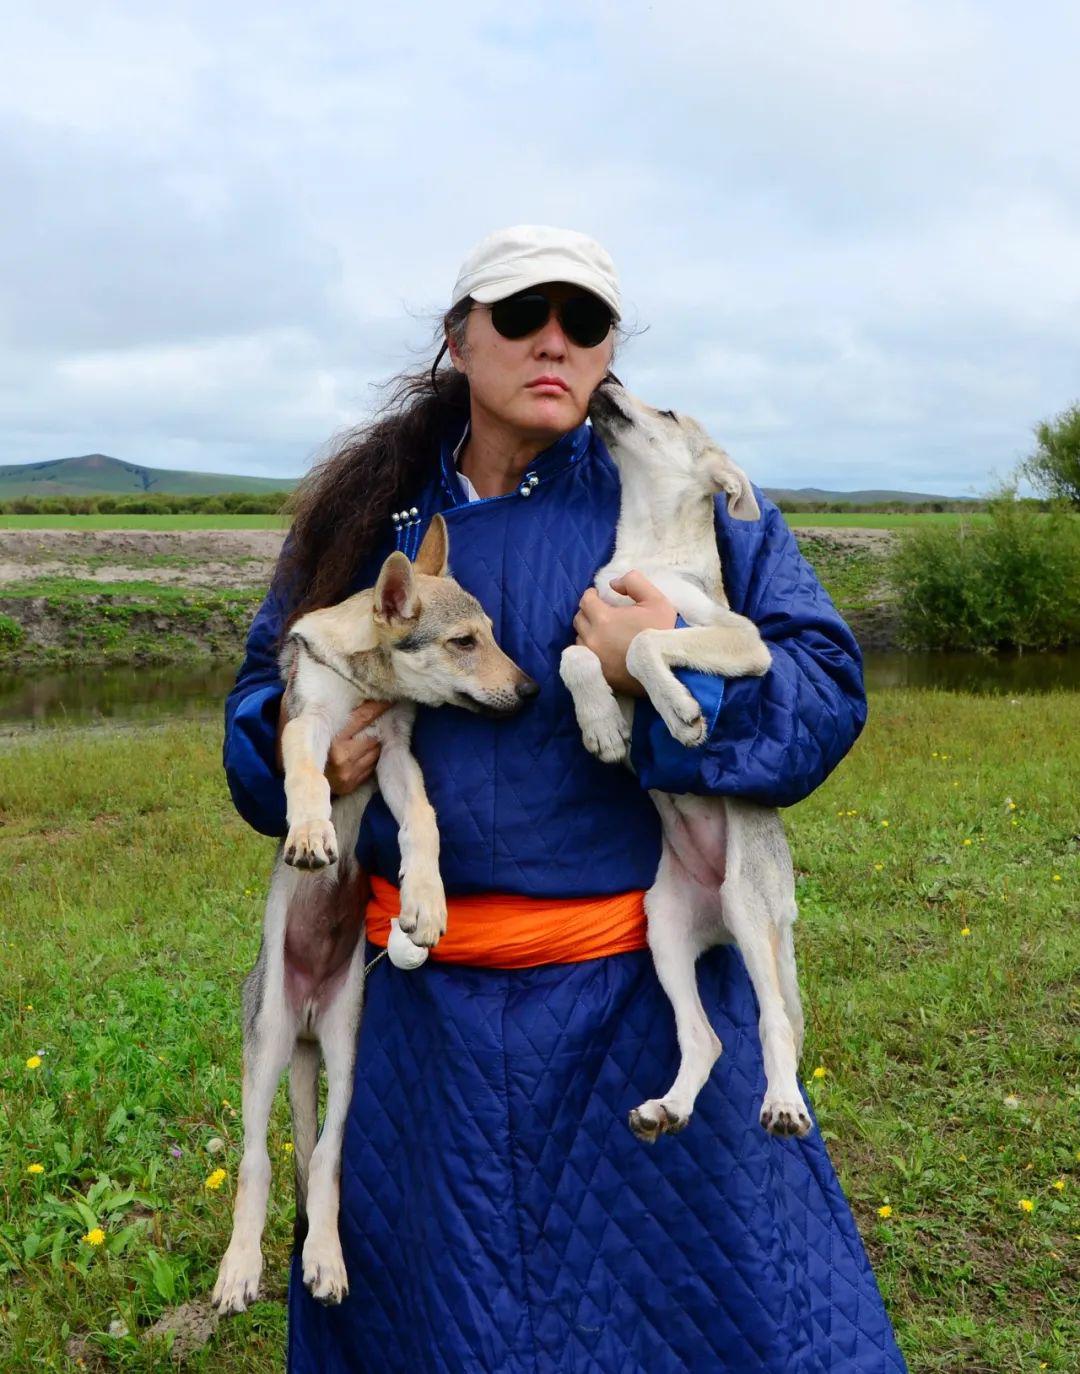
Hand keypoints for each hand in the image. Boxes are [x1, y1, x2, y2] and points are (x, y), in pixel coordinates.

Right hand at [276, 697, 388, 795]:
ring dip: (375, 742)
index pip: (363, 718)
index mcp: (330, 741)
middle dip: (377, 726)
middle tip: (380, 715)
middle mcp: (341, 758)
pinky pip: (371, 766)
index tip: (387, 699)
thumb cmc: (296, 742)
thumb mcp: (298, 719)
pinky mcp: (350, 785)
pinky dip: (370, 756)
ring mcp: (347, 774)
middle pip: (373, 735)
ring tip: (368, 734)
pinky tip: (362, 750)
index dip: (377, 707)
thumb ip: (310, 701)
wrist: (289, 777)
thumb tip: (306, 674)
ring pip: (375, 750)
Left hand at [573, 571, 676, 695]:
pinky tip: (603, 649)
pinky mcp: (598, 674)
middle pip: (579, 619)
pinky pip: (585, 658)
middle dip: (588, 612)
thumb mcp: (655, 599)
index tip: (599, 595)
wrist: (671, 667)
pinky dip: (590, 650)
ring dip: (588, 632)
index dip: (592, 595)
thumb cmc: (664, 631)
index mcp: (604, 619)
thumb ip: (633, 582)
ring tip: (603, 631)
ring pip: (580, 639)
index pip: (586, 601)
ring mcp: (594, 658)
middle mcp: (593, 639)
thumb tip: (613, 584)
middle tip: (601, 612)